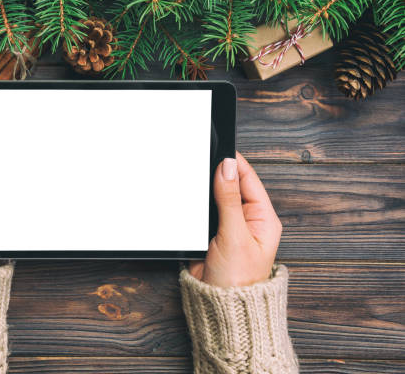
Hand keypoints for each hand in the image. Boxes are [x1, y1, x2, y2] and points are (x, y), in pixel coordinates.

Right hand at [190, 152, 281, 286]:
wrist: (220, 308)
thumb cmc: (238, 281)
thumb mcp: (234, 235)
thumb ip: (228, 199)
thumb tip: (226, 167)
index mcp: (263, 218)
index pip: (249, 179)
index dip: (234, 163)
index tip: (219, 148)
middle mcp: (248, 220)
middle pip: (231, 186)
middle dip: (217, 176)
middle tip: (202, 164)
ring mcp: (229, 227)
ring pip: (215, 198)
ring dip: (206, 192)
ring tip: (197, 186)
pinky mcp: (212, 235)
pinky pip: (203, 212)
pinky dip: (197, 206)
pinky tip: (192, 204)